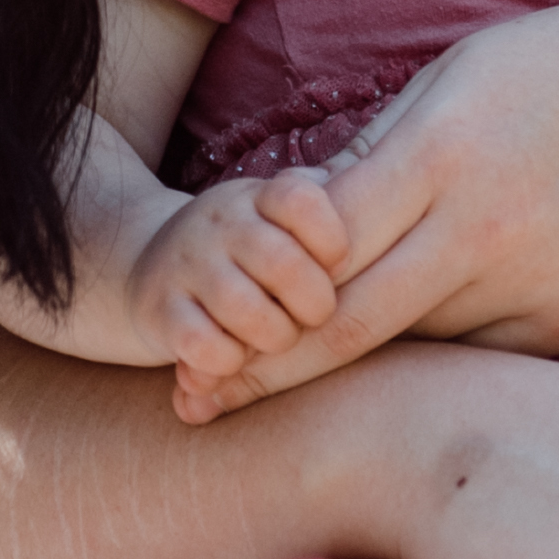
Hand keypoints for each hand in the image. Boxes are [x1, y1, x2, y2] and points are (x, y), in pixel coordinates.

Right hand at [130, 168, 348, 420]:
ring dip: (274, 338)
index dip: (333, 242)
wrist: (148, 272)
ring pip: (247, 310)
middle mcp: (219, 221)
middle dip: (313, 306)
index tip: (336, 267)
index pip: (304, 201)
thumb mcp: (279, 223)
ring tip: (273, 338)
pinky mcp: (158, 309)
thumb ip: (334, 214)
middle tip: (312, 316)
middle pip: (284, 264)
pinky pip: (205, 344)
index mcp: (259, 196)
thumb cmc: (245, 257)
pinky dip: (228, 362)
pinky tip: (230, 357)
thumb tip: (410, 202)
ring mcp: (186, 263)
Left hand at [182, 0, 558, 414]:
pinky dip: (443, 349)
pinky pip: (486, 351)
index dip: (248, 307)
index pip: (318, 255)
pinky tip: (420, 346)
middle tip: (198, 403)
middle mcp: (488, 232)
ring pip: (420, 345)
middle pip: (352, 327)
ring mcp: (540, 287)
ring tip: (288, 373)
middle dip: (267, 370)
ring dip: (360, 360)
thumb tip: (296, 215)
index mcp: (444, 158)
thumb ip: (376, 154)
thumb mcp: (456, 78)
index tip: (190, 342)